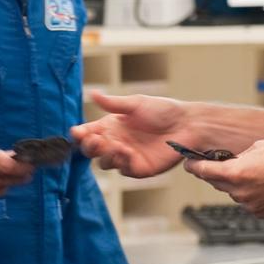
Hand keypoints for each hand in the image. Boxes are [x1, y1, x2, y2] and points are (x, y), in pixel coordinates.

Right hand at [70, 91, 187, 177]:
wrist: (187, 124)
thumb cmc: (163, 110)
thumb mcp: (136, 103)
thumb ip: (113, 103)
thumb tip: (92, 93)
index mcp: (112, 126)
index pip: (89, 132)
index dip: (81, 134)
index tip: (77, 132)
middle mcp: (116, 142)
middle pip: (93, 151)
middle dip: (89, 146)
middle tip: (93, 140)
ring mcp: (127, 157)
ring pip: (105, 162)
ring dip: (105, 155)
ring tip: (112, 144)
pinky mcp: (139, 168)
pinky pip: (124, 169)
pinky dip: (122, 161)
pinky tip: (126, 151)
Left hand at [185, 139, 263, 216]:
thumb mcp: (258, 147)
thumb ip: (239, 156)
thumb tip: (232, 160)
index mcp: (236, 173)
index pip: (204, 171)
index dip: (194, 167)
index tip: (189, 163)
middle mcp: (240, 192)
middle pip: (217, 183)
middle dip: (216, 174)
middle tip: (219, 165)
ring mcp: (250, 205)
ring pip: (234, 193)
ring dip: (236, 184)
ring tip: (254, 173)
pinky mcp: (261, 213)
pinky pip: (248, 202)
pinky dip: (250, 194)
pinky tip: (263, 184)